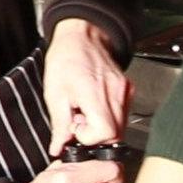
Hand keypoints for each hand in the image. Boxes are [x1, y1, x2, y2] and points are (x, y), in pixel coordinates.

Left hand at [43, 17, 130, 154]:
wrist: (82, 36)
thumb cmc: (67, 58)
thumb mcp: (54, 93)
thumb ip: (59, 124)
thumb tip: (59, 146)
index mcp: (95, 94)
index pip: (105, 133)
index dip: (89, 138)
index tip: (76, 129)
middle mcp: (116, 94)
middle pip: (115, 134)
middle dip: (95, 135)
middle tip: (79, 120)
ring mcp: (124, 92)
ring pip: (120, 127)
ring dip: (101, 127)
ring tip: (85, 111)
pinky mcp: (127, 91)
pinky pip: (122, 115)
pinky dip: (107, 117)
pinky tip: (94, 106)